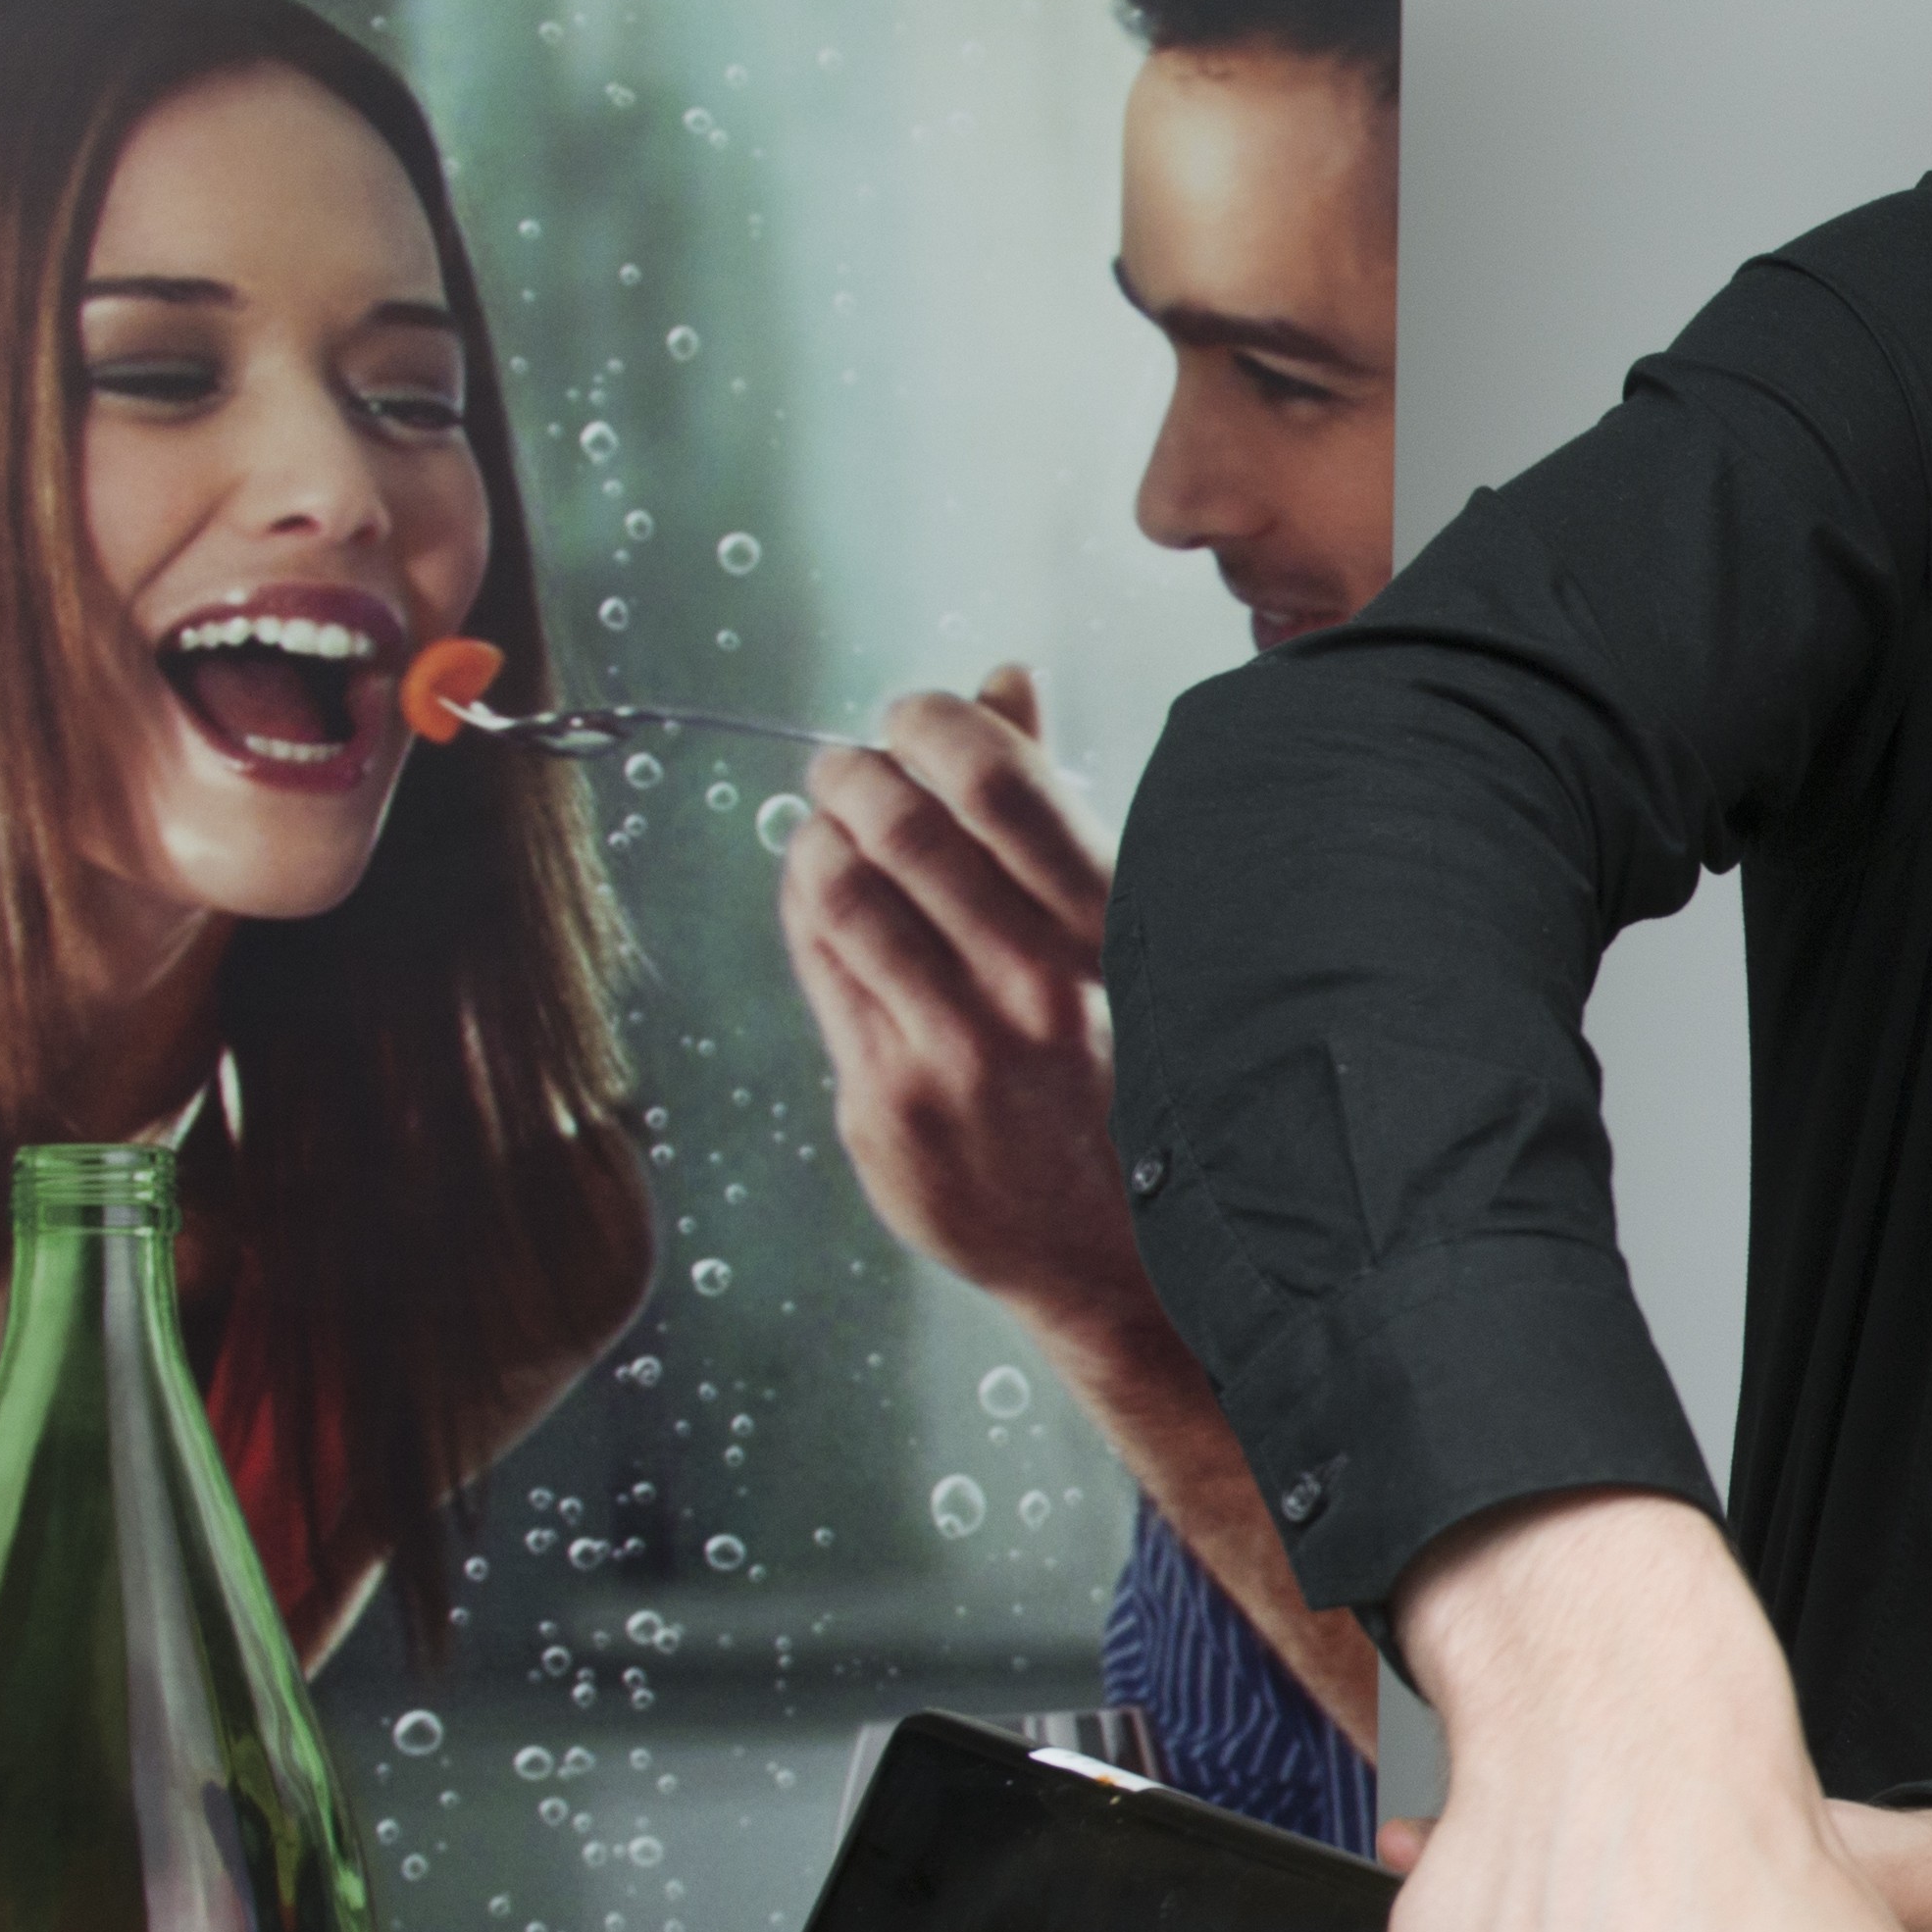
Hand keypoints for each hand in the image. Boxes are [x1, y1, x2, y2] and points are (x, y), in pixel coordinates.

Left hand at [778, 668, 1152, 1339]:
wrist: (1122, 1254)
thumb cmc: (1122, 1065)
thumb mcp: (1119, 935)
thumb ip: (1055, 801)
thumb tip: (1003, 676)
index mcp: (1112, 933)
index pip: (1001, 780)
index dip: (935, 722)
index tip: (916, 715)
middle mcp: (1039, 987)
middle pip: (902, 824)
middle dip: (854, 771)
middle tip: (847, 764)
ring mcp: (958, 1050)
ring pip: (841, 891)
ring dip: (816, 834)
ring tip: (825, 824)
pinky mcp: (890, 1102)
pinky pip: (820, 966)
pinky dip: (808, 908)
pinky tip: (826, 899)